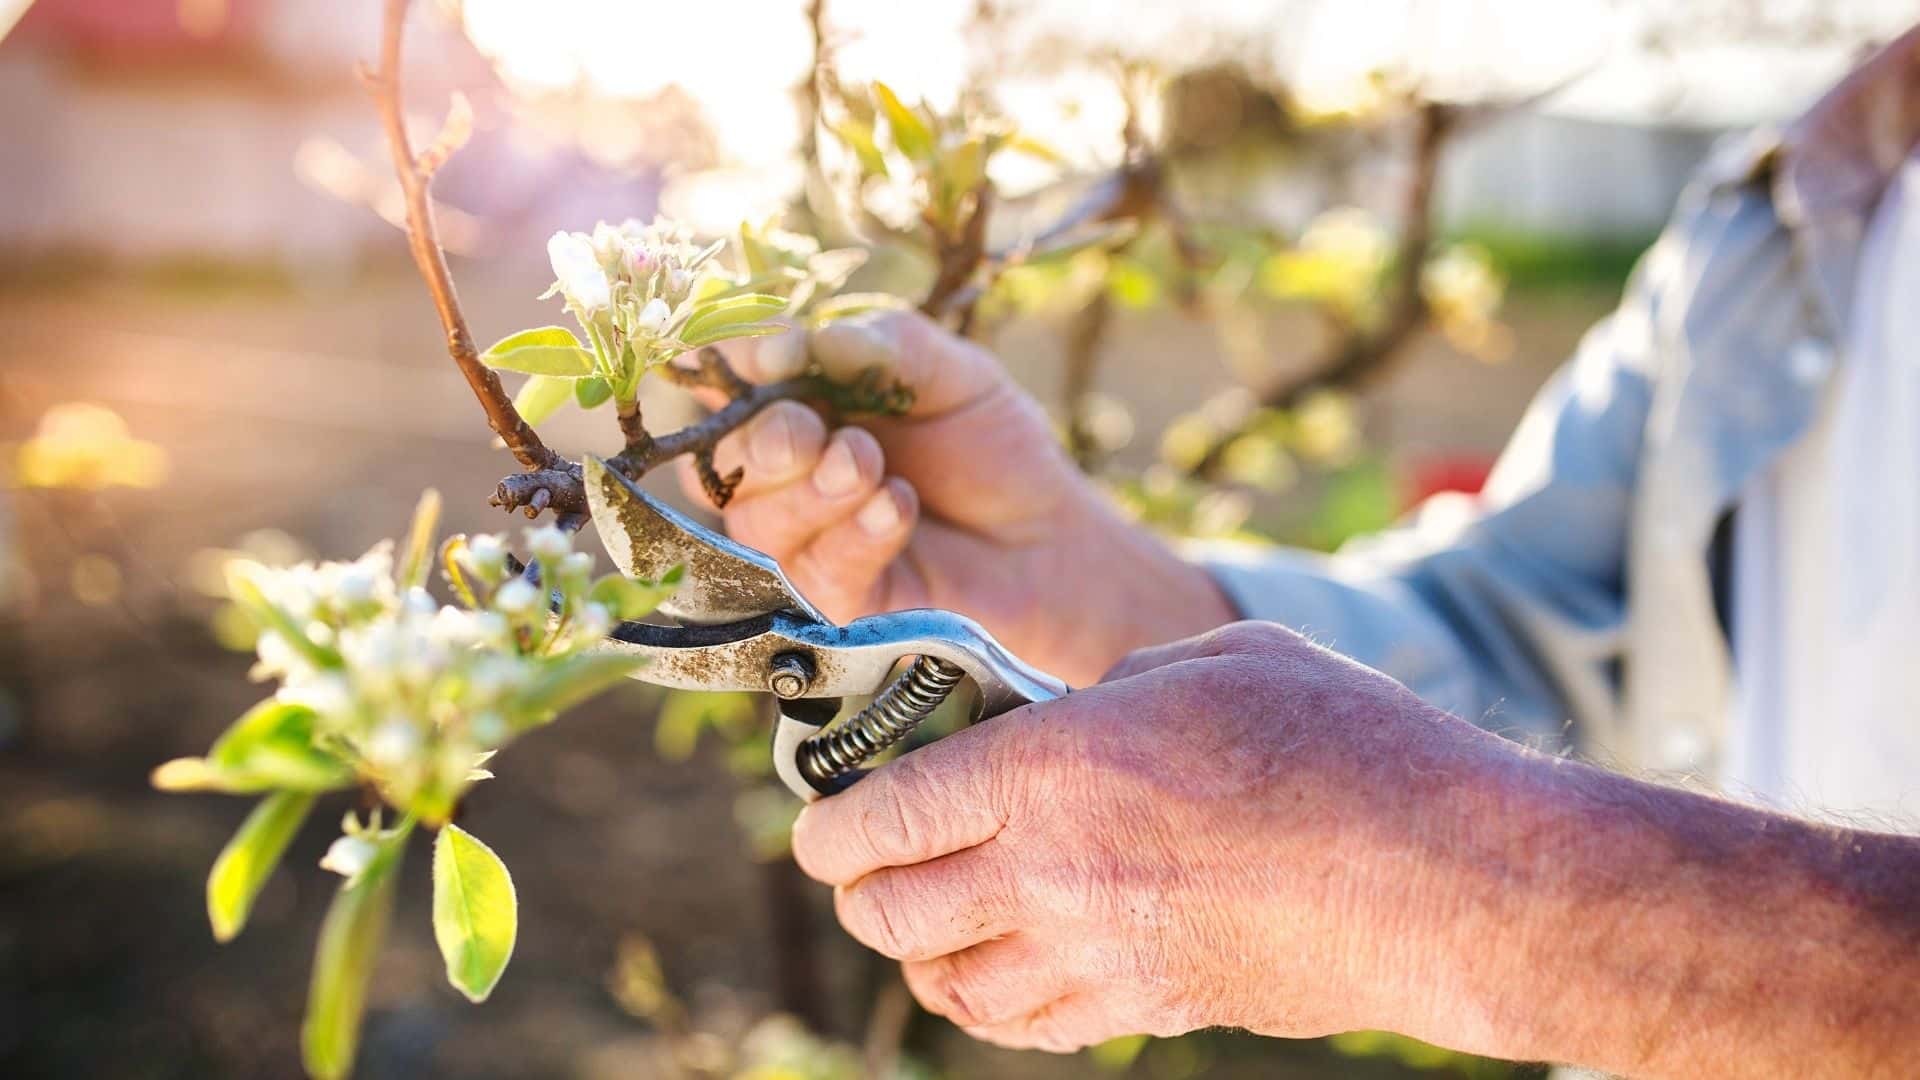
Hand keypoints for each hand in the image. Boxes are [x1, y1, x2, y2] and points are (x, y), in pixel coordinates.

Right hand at [682, 310, 1233, 685]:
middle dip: (765, 439)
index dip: (735, 364)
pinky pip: (812, 570)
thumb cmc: (995, 448)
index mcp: (801, 402)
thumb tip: (812, 340)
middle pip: (724, 459)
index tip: (776, 353)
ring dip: (812, 490)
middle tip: (817, 432)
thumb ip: (888, 346)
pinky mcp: (833, 601)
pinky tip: (898, 508)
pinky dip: (853, 534)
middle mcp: (786, 472)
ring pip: (756, 520)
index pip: (731, 379)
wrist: (1049, 537)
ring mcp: (803, 540)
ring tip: (872, 467)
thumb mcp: (956, 374)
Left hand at [794, 621, 1919, 1075]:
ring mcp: (1099, 954)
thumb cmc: (1349, 742)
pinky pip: (1025, 1027)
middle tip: (860, 867)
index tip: (819, 829)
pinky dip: (985, 1004)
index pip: (889, 812)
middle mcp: (1053, 871)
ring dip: (915, 953)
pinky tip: (993, 975)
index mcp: (1056, 765)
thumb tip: (1069, 710)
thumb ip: (1115, 683)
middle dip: (857, 890)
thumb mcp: (1218, 658)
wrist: (1454, 877)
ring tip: (922, 920)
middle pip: (893, 908)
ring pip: (946, 984)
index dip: (831, 826)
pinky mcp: (1151, 1008)